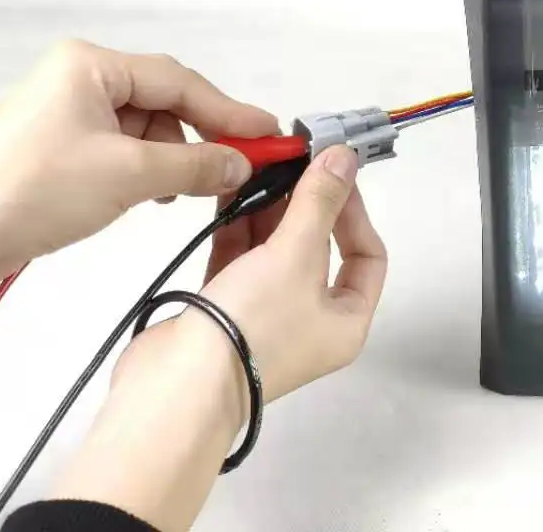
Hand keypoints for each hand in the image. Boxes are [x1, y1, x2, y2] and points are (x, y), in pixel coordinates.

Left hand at [0, 39, 277, 329]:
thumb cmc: (24, 193)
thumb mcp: (127, 175)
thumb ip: (195, 163)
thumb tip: (241, 163)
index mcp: (90, 66)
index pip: (179, 81)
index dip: (230, 110)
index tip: (270, 133)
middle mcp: (78, 80)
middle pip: (165, 101)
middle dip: (202, 136)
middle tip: (244, 164)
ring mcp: (67, 114)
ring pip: (146, 129)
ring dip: (174, 158)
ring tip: (191, 189)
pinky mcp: (59, 149)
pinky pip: (122, 149)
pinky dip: (147, 170)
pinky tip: (156, 193)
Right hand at [51, 146, 386, 531]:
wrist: (176, 384)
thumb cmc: (252, 324)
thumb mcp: (296, 256)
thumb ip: (319, 202)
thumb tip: (345, 157)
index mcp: (345, 321)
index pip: (367, 256)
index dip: (354, 211)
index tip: (333, 174)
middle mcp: (310, 321)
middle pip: (319, 250)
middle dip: (305, 205)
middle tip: (293, 162)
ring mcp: (266, 316)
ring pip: (276, 252)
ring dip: (269, 211)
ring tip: (261, 168)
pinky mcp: (224, 309)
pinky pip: (240, 260)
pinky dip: (238, 227)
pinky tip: (231, 191)